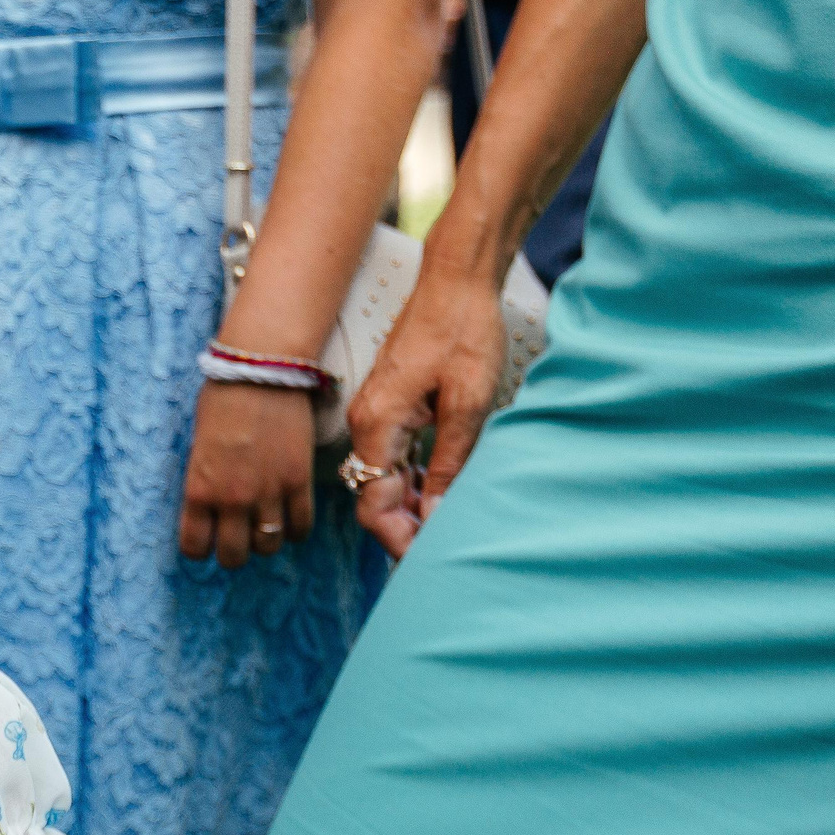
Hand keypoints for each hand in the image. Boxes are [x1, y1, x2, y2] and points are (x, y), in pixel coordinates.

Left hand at [179, 380, 314, 567]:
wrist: (261, 371)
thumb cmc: (222, 399)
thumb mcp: (198, 445)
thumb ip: (204, 480)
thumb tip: (210, 502)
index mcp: (198, 490)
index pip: (194, 547)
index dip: (199, 549)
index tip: (205, 542)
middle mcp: (231, 499)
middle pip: (234, 556)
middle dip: (233, 552)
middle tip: (237, 538)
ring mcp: (268, 493)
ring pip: (268, 546)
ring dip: (265, 541)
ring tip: (264, 526)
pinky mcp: (299, 482)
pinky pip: (300, 527)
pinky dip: (295, 530)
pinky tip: (289, 519)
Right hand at [342, 251, 511, 557]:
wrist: (456, 279)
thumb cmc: (463, 331)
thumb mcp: (468, 404)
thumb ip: (448, 464)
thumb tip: (434, 515)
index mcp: (377, 424)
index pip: (373, 503)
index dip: (398, 537)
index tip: (429, 555)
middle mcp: (366, 422)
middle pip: (374, 495)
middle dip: (404, 527)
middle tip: (444, 546)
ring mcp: (375, 413)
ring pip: (384, 478)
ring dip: (410, 505)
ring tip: (446, 523)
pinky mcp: (390, 405)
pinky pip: (392, 456)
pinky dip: (412, 480)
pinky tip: (439, 489)